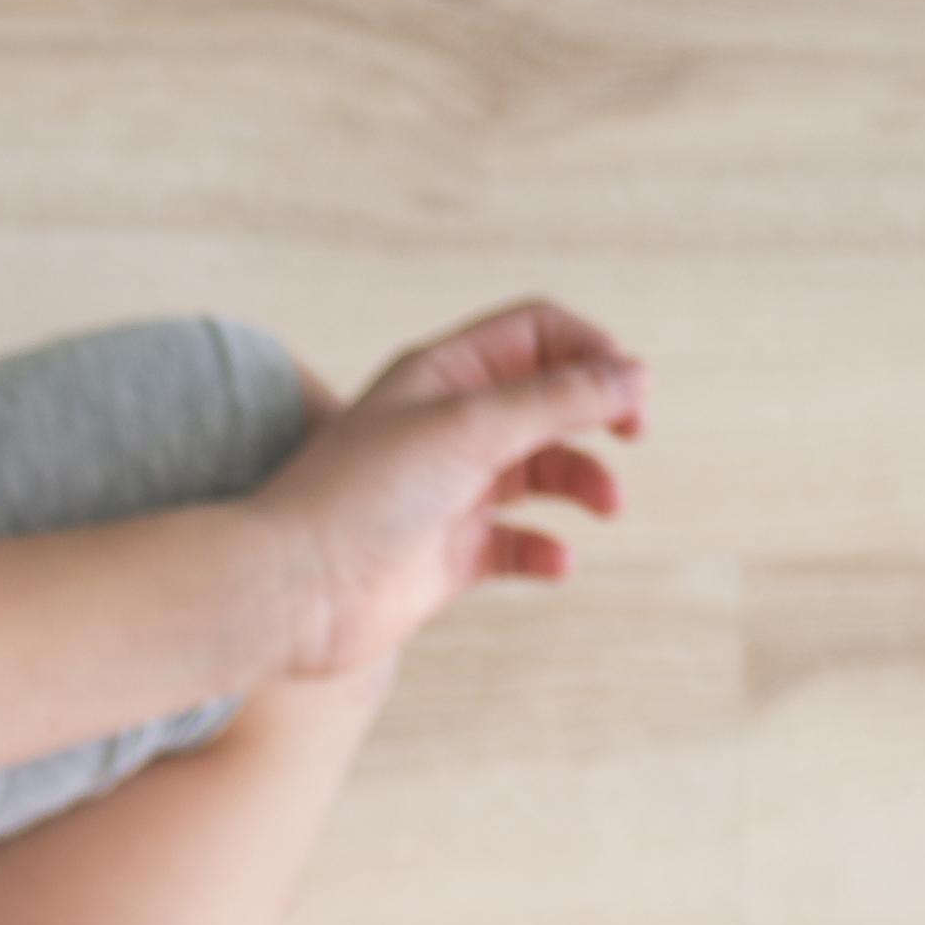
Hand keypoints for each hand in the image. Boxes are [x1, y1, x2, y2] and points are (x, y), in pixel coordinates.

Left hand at [250, 295, 646, 683]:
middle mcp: (448, 427)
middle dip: (598, 412)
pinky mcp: (449, 556)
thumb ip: (555, 398)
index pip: (536, 334)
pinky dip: (547, 551)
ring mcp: (450, 492)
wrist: (291, 590)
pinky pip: (519, 546)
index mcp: (443, 376)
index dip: (590, 349)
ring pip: (543, 472)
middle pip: (550, 400)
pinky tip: (556, 561)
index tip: (627, 387)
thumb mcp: (468, 426)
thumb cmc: (359, 496)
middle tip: (632, 434)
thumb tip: (633, 373)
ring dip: (586, 482)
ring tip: (606, 505)